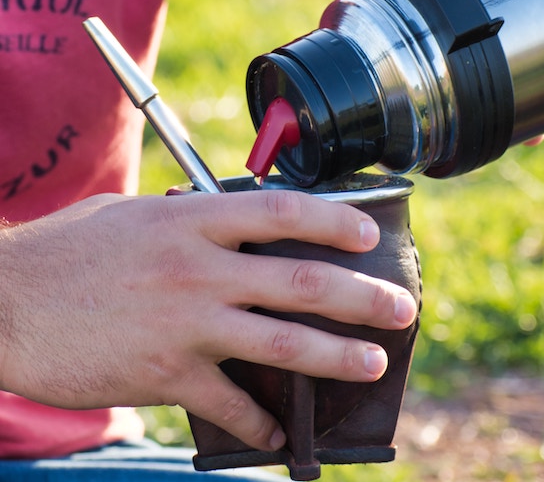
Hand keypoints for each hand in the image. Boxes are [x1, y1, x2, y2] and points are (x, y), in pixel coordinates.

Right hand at [0, 191, 416, 451]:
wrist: (3, 305)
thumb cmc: (65, 252)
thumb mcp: (130, 215)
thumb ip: (186, 216)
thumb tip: (228, 216)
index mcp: (191, 221)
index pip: (282, 212)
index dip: (334, 220)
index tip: (369, 234)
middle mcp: (198, 269)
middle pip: (301, 281)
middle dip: (362, 297)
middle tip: (402, 308)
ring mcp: (186, 324)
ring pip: (282, 342)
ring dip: (337, 356)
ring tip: (373, 362)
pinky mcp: (166, 374)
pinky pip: (230, 404)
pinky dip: (261, 421)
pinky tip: (280, 433)